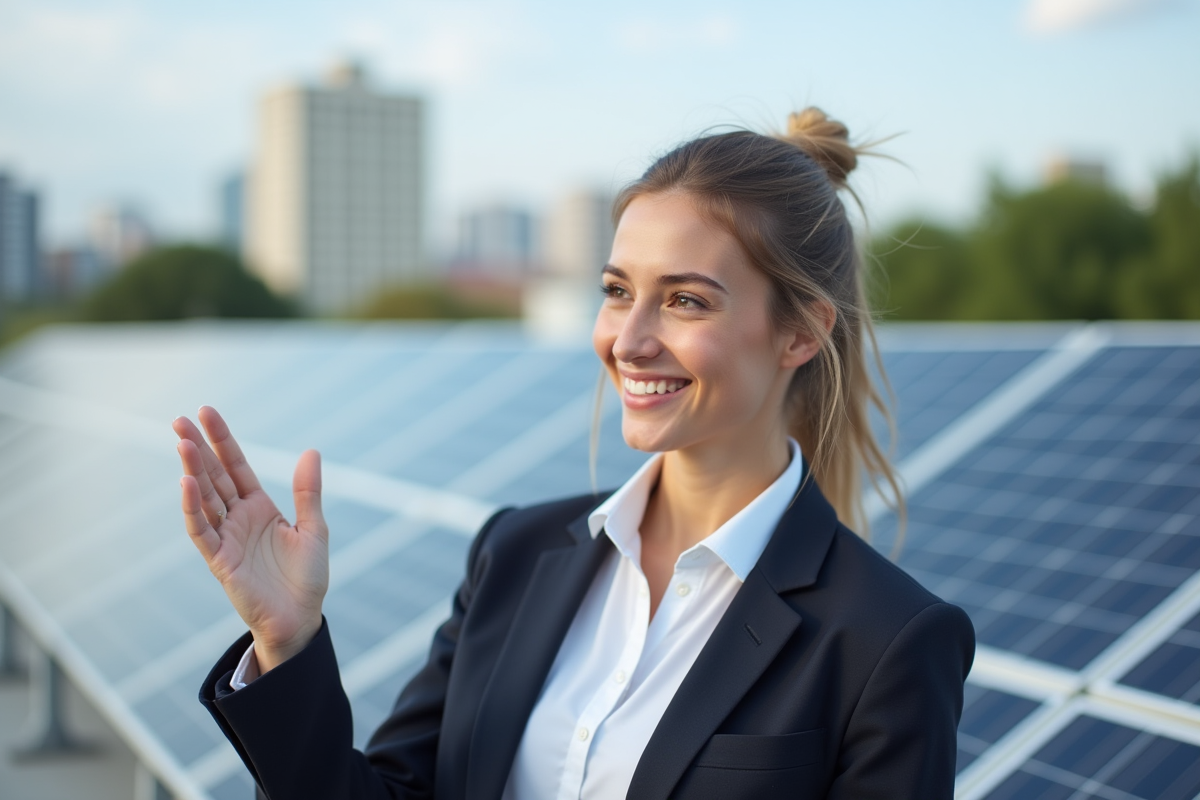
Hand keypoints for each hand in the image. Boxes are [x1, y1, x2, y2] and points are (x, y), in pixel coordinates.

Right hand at [174, 406, 328, 672]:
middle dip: (198, 448)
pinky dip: (192, 508)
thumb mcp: (313, 529)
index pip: (235, 465)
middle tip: (178, 420)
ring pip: (204, 498)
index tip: (205, 411)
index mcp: (259, 506)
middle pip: (213, 476)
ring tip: (182, 443)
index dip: (222, 440)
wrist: (299, 619)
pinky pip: (202, 530)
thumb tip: (311, 451)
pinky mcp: (220, 560)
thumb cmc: (306, 577)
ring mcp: (226, 537)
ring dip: (192, 471)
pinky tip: (186, 483)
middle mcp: (238, 518)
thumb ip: (308, 492)